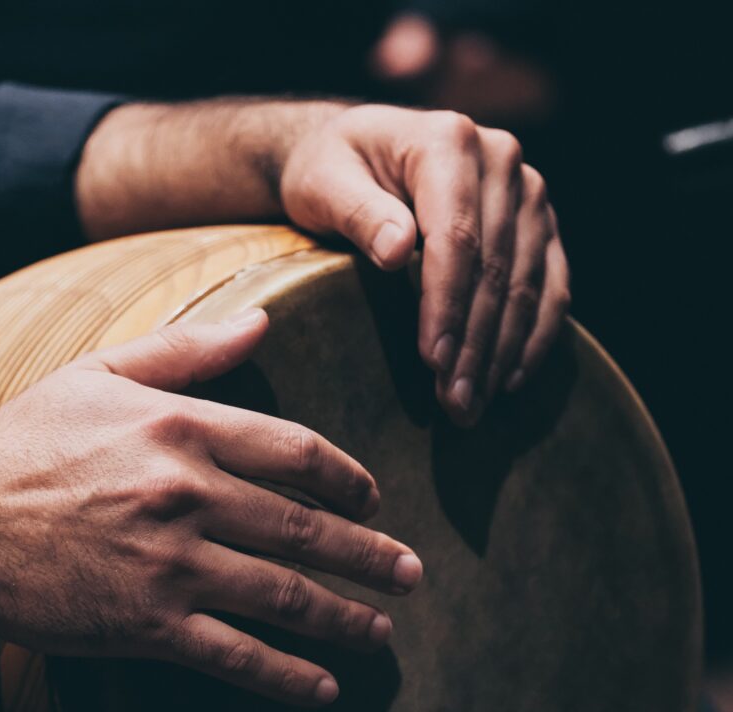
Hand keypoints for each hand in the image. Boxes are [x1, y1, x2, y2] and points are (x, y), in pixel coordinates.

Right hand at [0, 311, 421, 705]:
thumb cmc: (26, 442)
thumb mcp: (100, 374)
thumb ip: (188, 349)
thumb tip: (262, 321)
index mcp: (181, 429)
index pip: (296, 452)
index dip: (349, 478)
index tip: (374, 500)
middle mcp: (186, 494)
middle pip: (305, 528)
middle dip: (370, 555)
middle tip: (413, 575)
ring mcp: (168, 564)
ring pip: (283, 594)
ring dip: (345, 617)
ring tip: (384, 631)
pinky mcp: (144, 624)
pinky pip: (234, 655)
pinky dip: (286, 675)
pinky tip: (325, 688)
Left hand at [280, 104, 569, 423]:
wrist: (361, 151)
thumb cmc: (333, 169)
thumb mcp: (324, 181)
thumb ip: (357, 210)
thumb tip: (396, 251)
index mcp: (449, 142)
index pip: (456, 237)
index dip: (447, 304)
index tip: (434, 360)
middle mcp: (502, 159)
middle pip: (497, 268)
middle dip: (475, 344)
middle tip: (455, 404)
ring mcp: (528, 193)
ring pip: (528, 285)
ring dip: (503, 353)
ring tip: (473, 405)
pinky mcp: (540, 225)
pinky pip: (552, 286)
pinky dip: (535, 337)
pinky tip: (510, 380)